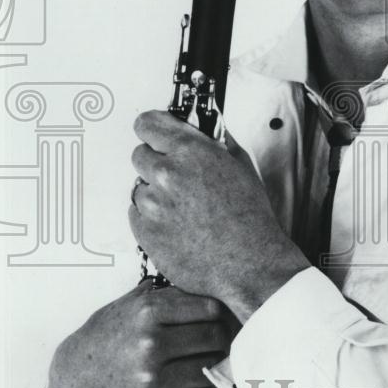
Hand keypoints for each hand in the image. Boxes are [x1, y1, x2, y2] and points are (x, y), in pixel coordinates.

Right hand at [45, 282, 233, 387]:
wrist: (74, 385)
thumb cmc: (104, 341)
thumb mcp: (127, 306)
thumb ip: (165, 294)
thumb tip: (206, 284)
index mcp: (147, 313)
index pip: (209, 309)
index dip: (220, 313)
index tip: (222, 318)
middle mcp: (150, 345)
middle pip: (214, 338)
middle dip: (222, 338)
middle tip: (221, 340)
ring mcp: (153, 380)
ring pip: (209, 368)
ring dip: (214, 364)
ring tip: (208, 359)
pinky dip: (202, 387)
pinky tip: (193, 379)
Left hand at [128, 110, 308, 322]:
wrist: (249, 263)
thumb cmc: (250, 218)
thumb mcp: (241, 166)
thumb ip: (215, 142)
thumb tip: (201, 129)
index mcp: (191, 152)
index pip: (147, 123)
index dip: (153, 129)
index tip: (155, 134)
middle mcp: (166, 174)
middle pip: (140, 155)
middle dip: (157, 163)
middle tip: (179, 179)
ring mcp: (152, 205)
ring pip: (139, 187)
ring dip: (155, 194)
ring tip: (184, 209)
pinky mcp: (144, 232)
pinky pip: (137, 215)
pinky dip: (152, 219)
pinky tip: (178, 225)